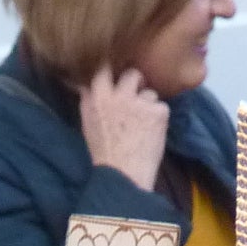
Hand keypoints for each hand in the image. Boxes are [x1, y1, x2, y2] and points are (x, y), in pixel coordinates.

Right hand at [80, 69, 169, 188]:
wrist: (124, 178)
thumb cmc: (104, 155)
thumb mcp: (88, 124)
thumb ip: (90, 100)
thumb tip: (84, 80)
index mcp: (97, 98)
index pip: (103, 68)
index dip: (111, 68)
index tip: (115, 74)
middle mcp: (118, 95)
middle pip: (132, 74)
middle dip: (136, 83)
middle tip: (136, 98)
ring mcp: (140, 101)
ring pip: (149, 92)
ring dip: (148, 105)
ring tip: (143, 126)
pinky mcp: (158, 111)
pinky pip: (162, 107)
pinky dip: (159, 119)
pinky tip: (152, 134)